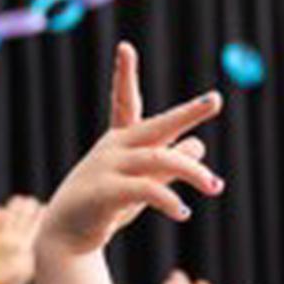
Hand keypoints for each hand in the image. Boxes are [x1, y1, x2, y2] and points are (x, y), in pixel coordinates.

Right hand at [0, 195, 41, 283]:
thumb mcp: (27, 268)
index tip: (44, 207)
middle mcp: (13, 240)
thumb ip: (33, 256)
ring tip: (16, 200)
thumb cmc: (15, 281)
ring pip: (6, 220)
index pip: (34, 227)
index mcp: (26, 245)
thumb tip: (41, 242)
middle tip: (31, 201)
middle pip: (20, 220)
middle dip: (26, 210)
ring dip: (11, 210)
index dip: (39, 216)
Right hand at [36, 42, 223, 259]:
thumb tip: (199, 144)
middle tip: (215, 100)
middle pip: (156, 125)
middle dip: (186, 113)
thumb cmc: (106, 205)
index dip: (124, 75)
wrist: (68, 236)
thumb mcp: (143, 182)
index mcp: (120, 141)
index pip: (125, 102)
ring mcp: (108, 168)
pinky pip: (146, 190)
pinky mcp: (105, 193)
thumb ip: (171, 164)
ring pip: (159, 159)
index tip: (125, 47)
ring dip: (193, 172)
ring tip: (215, 186)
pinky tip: (183, 212)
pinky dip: (168, 200)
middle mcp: (114, 148)